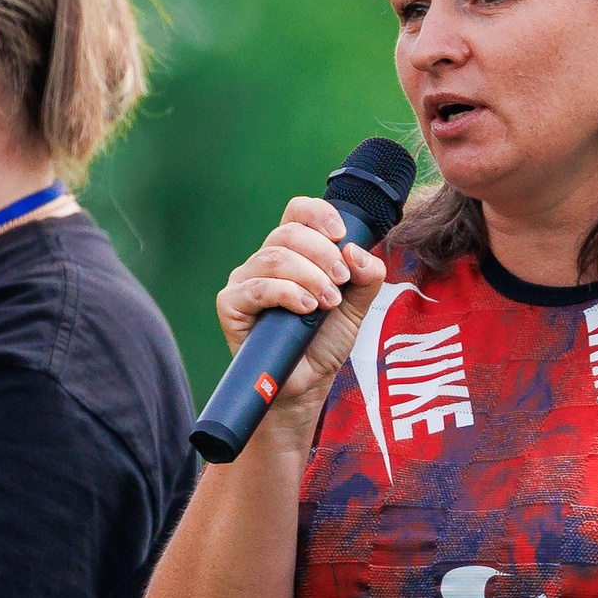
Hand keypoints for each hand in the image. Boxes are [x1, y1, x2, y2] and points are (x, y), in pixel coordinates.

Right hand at [215, 196, 388, 412]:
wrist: (306, 385)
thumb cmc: (324, 342)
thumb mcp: (357, 306)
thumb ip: (366, 276)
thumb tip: (355, 250)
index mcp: (293, 252)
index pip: (297, 212)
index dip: (319, 214)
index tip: (342, 235)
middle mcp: (265, 260)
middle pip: (289, 233)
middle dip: (323, 254)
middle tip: (341, 283)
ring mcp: (245, 281)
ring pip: (275, 258)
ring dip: (309, 276)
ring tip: (328, 303)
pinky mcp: (231, 305)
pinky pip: (256, 287)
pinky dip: (287, 293)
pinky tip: (306, 309)